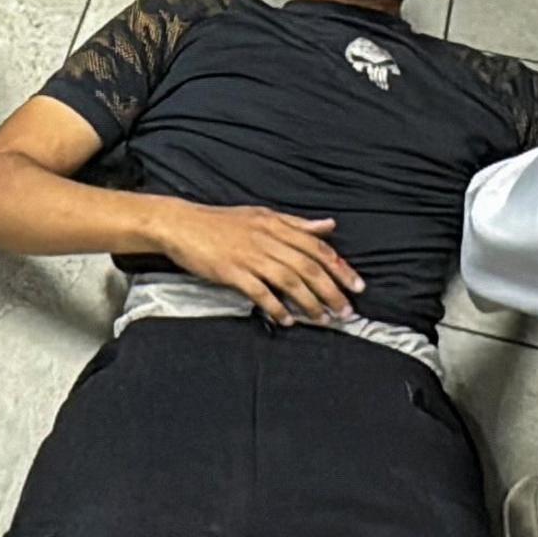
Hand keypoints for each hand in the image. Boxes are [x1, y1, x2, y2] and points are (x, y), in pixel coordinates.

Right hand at [153, 200, 361, 324]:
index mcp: (276, 224)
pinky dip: (276, 307)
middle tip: (346, 311)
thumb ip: (297, 224)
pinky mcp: (231, 271)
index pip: (317, 246)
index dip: (340, 267)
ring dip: (309, 302)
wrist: (180, 224)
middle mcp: (267, 238)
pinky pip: (260, 292)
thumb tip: (329, 226)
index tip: (356, 286)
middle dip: (331, 290)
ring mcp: (249, 255)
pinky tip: (286, 321)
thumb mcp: (262, 215)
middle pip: (308, 266)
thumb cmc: (221, 222)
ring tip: (322, 319)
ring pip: (289, 279)